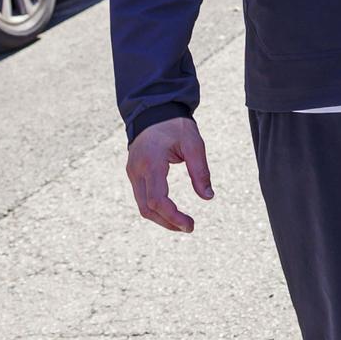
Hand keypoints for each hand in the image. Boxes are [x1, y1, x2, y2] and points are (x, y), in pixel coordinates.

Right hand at [125, 116, 212, 232]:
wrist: (155, 112)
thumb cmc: (176, 126)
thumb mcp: (194, 144)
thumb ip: (200, 171)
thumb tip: (208, 197)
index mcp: (151, 163)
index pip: (157, 199)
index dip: (173, 216)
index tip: (190, 225)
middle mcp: (137, 171)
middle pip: (147, 208)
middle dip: (167, 222)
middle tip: (189, 227)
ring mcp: (132, 173)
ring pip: (142, 206)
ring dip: (161, 218)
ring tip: (182, 224)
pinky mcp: (134, 174)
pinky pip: (142, 197)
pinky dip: (156, 208)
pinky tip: (170, 212)